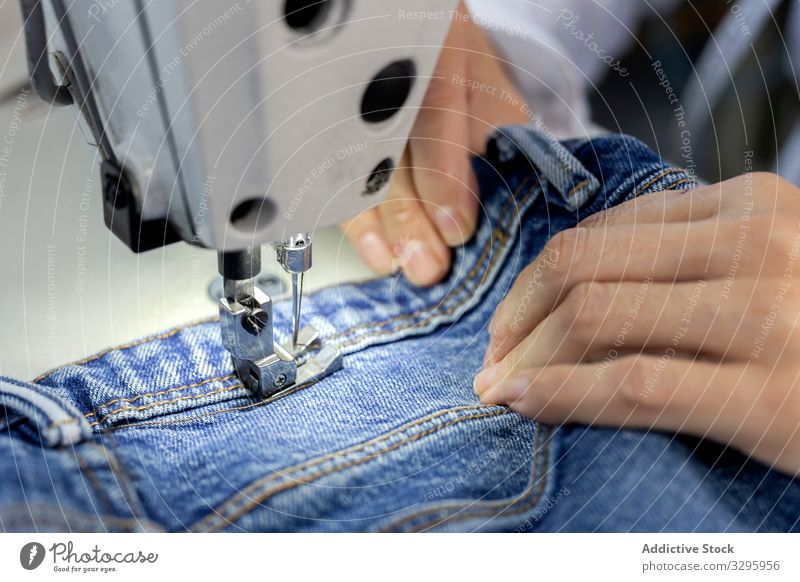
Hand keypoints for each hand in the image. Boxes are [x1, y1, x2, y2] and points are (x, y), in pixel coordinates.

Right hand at [341, 2, 527, 285]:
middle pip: (385, 144)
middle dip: (408, 214)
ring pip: (356, 163)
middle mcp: (381, 61)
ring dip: (380, 225)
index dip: (442, 172)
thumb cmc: (464, 70)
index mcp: (432, 39)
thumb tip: (487, 207)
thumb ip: (491, 140)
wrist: (423, 44)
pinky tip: (375, 250)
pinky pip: (336, 178)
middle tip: (428, 263)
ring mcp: (348, 93)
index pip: (431, 106)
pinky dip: (357, 222)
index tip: (457, 228)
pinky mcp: (332, 129)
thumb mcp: (491, 92)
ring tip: (401, 263)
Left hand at [475, 173, 799, 475]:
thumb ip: (686, 257)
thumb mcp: (764, 263)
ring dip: (530, 357)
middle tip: (493, 357)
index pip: (604, 233)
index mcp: (748, 205)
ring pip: (597, 319)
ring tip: (501, 386)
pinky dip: (564, 392)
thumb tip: (575, 281)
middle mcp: (754, 245)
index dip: (538, 278)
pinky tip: (529, 403)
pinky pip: (632, 384)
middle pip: (586, 270)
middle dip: (520, 317)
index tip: (510, 319)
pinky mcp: (769, 394)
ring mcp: (764, 316)